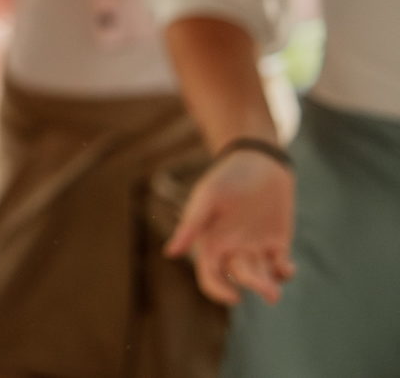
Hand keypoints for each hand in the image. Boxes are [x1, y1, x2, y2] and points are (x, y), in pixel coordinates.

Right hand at [166, 148, 295, 304]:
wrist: (259, 160)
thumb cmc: (227, 177)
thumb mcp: (207, 198)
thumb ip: (190, 225)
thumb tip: (170, 253)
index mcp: (210, 241)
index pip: (210, 276)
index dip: (218, 290)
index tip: (234, 296)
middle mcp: (232, 249)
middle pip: (240, 277)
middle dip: (254, 285)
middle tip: (270, 292)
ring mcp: (255, 248)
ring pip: (262, 276)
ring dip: (269, 285)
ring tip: (275, 291)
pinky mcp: (277, 243)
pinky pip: (280, 267)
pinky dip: (284, 273)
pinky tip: (287, 267)